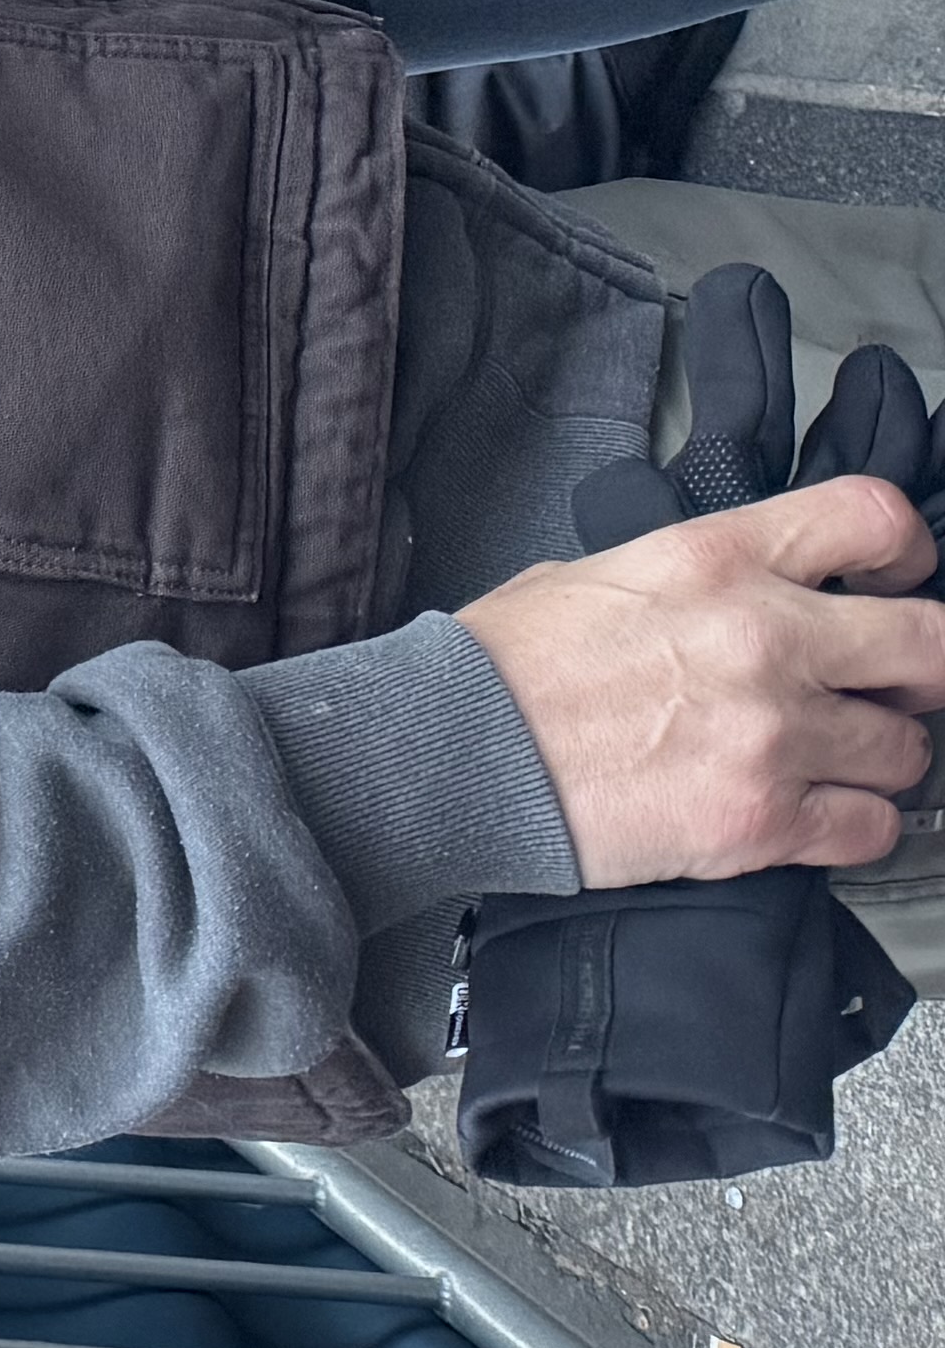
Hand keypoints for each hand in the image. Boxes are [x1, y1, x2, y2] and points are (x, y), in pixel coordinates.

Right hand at [456, 478, 944, 886]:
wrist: (449, 755)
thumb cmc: (500, 671)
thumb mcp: (592, 576)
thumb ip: (691, 580)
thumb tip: (735, 594)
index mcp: (718, 562)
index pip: (875, 519)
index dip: (905, 552)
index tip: (896, 579)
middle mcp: (765, 639)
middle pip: (929, 643)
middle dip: (924, 667)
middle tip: (896, 683)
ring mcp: (772, 736)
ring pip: (909, 749)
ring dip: (878, 755)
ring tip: (831, 758)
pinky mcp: (760, 822)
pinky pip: (872, 828)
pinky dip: (855, 826)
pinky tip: (816, 815)